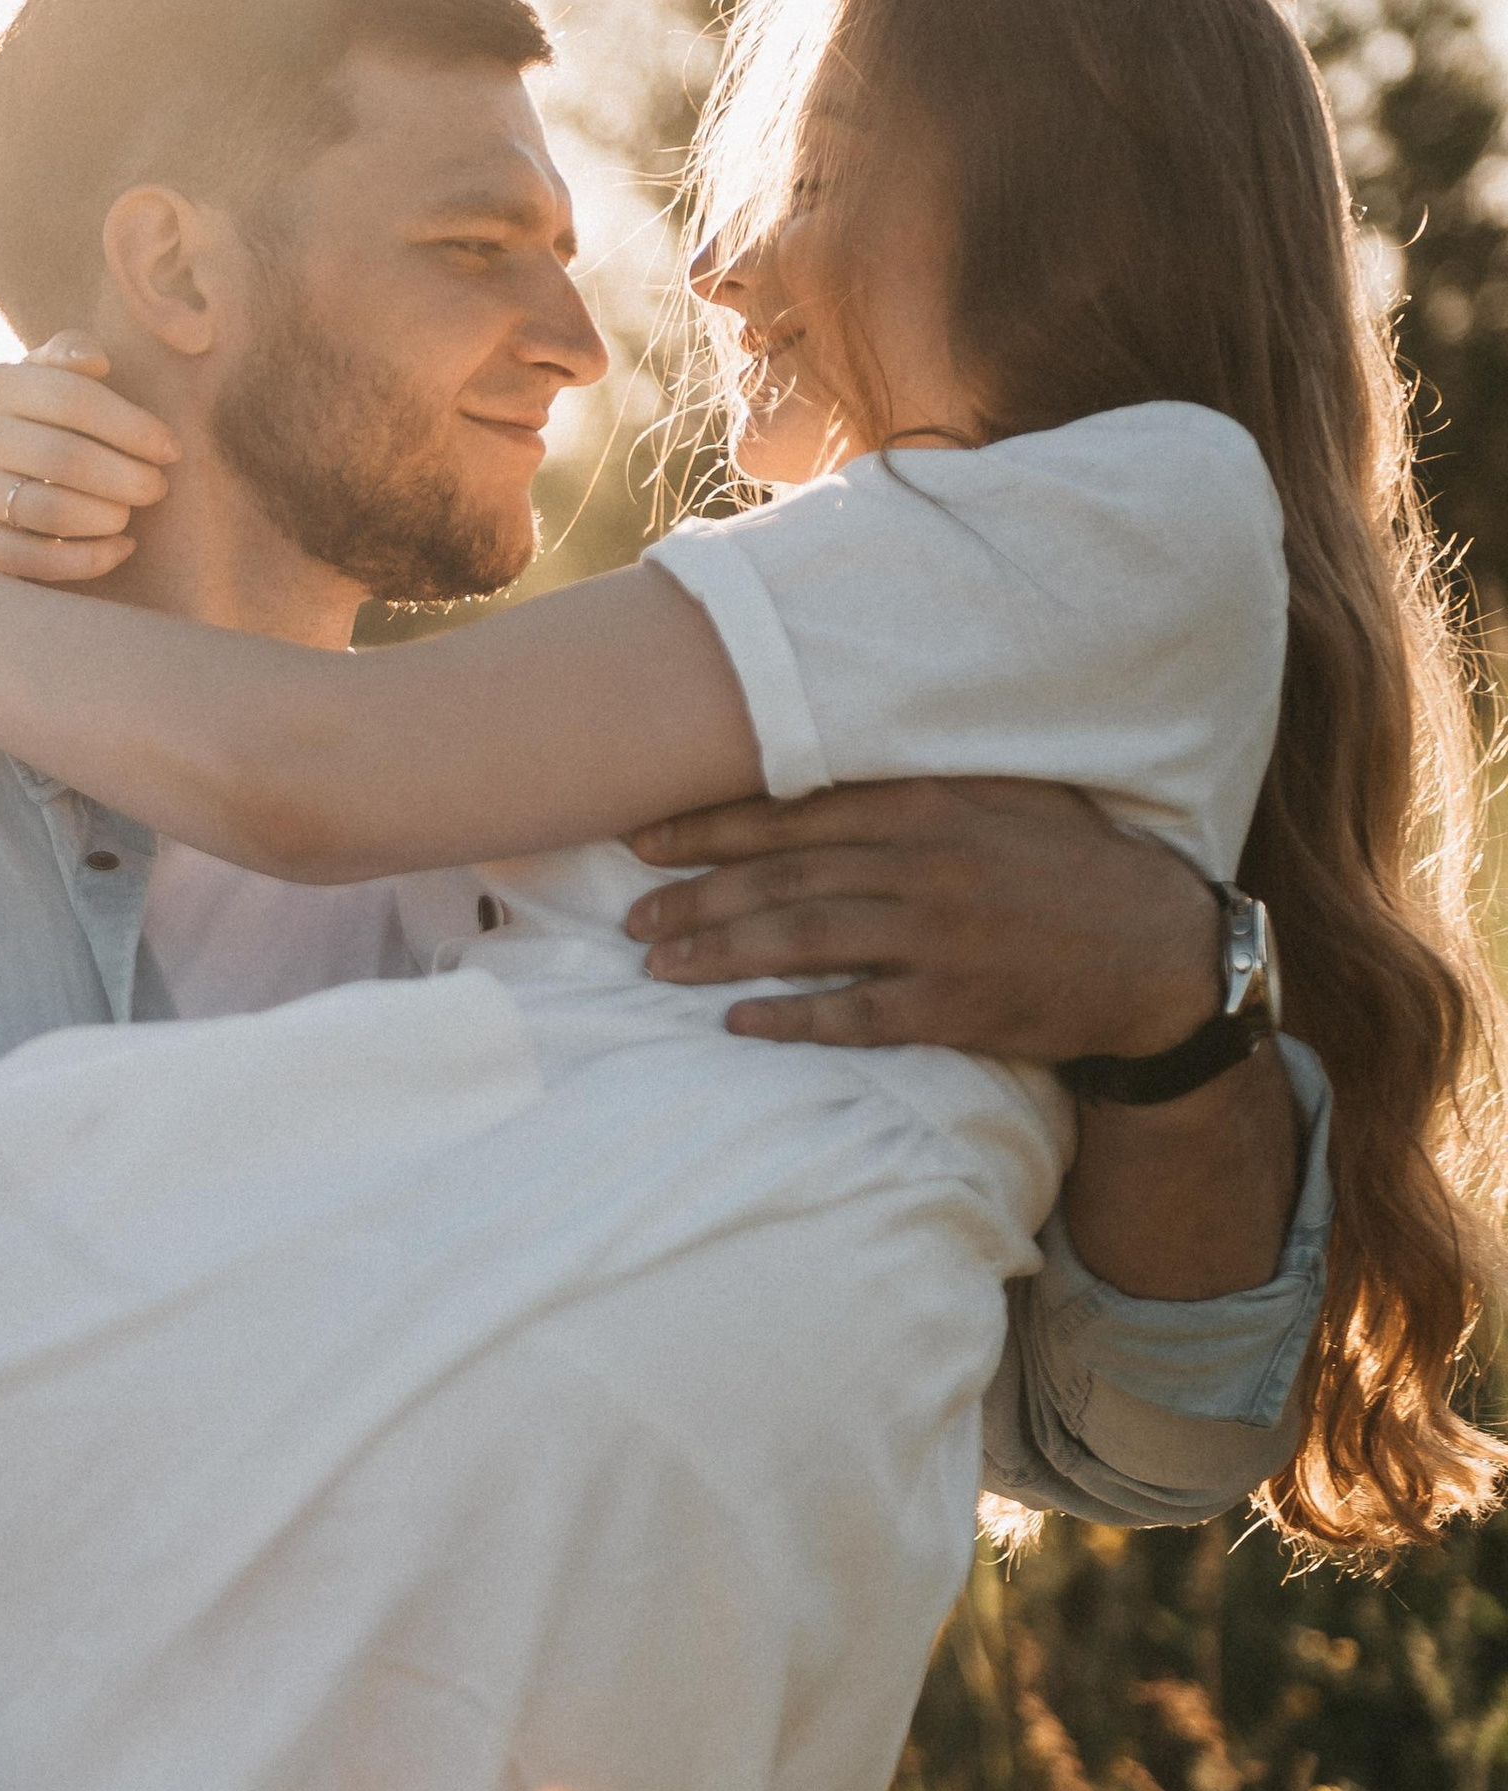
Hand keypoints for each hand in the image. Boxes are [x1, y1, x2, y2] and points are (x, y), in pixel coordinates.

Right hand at [0, 334, 176, 581]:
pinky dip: (90, 559)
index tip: (171, 450)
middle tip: (157, 488)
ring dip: (108, 517)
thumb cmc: (23, 427)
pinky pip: (38, 560)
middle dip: (127, 477)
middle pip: (66, 458)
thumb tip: (97, 360)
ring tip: (129, 515)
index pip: (74, 399)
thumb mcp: (37, 381)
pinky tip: (121, 548)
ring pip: (52, 511)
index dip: (132, 426)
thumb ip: (68, 357)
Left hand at [622, 777, 1224, 1058]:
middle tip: (631, 914)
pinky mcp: (954, 1004)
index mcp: (926, 804)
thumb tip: (816, 769)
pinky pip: (854, 1013)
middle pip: (781, 876)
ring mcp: (938, 937)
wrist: (1158, 952)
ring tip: (658, 963)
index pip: (791, 810)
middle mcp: (923, 864)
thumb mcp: (1000, 797)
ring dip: (721, 952)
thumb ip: (912, 784)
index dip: (708, 825)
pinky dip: (791, 1016)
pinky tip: (737, 1021)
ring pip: (803, 938)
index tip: (643, 836)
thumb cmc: (1071, 866)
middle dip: (695, 895)